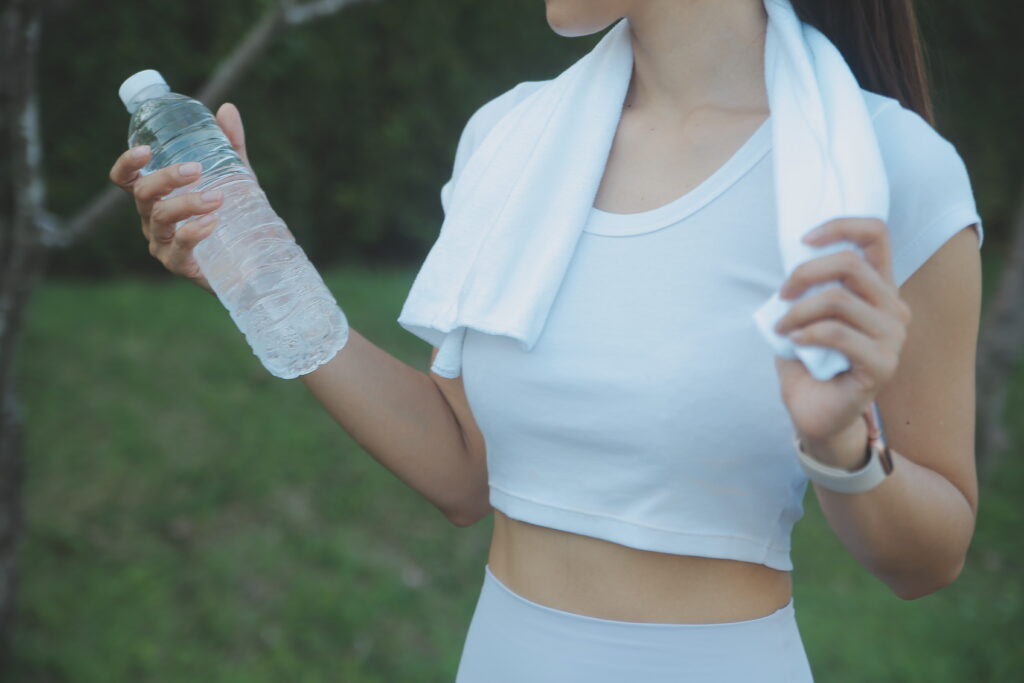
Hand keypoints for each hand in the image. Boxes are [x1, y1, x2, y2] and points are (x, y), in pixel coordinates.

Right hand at [107, 102, 252, 293]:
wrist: (253, 261)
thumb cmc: (234, 215)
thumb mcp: (234, 178)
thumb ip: (229, 146)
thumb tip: (227, 108)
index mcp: (156, 197)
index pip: (126, 179)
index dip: (127, 164)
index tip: (145, 149)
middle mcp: (152, 220)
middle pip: (143, 195)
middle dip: (166, 178)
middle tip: (196, 169)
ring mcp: (163, 244)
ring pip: (160, 218)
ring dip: (187, 204)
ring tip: (218, 198)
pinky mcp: (179, 265)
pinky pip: (179, 248)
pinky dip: (193, 233)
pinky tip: (212, 223)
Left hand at [772, 217, 911, 450]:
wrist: (814, 413)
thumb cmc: (808, 362)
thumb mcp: (804, 314)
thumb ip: (807, 285)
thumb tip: (793, 259)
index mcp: (878, 288)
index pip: (876, 234)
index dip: (841, 225)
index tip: (804, 239)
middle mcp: (893, 307)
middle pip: (850, 263)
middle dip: (804, 274)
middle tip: (780, 296)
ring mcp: (893, 336)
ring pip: (838, 300)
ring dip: (798, 312)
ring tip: (781, 329)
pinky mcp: (883, 364)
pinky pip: (837, 334)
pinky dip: (806, 334)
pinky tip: (793, 342)